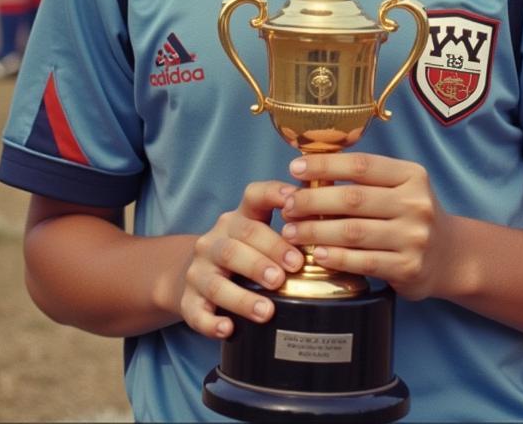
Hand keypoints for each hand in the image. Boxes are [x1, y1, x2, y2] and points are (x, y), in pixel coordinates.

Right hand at [180, 180, 302, 339]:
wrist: (190, 277)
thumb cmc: (241, 254)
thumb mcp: (258, 234)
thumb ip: (290, 227)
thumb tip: (334, 221)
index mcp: (238, 219)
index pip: (254, 197)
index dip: (274, 195)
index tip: (294, 202)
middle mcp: (215, 240)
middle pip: (237, 242)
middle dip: (266, 255)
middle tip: (292, 268)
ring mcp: (199, 271)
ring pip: (217, 281)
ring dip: (243, 296)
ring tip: (267, 310)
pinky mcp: (189, 301)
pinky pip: (196, 313)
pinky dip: (211, 322)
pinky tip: (228, 328)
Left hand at [280, 153, 454, 302]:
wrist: (451, 255)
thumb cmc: (410, 215)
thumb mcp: (400, 187)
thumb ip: (365, 178)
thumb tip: (310, 168)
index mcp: (411, 175)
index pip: (361, 165)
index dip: (325, 165)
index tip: (295, 168)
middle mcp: (416, 204)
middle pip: (353, 198)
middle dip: (312, 201)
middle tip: (287, 206)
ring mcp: (414, 237)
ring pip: (353, 232)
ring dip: (316, 231)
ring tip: (291, 231)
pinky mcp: (409, 268)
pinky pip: (364, 262)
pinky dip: (336, 258)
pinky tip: (317, 254)